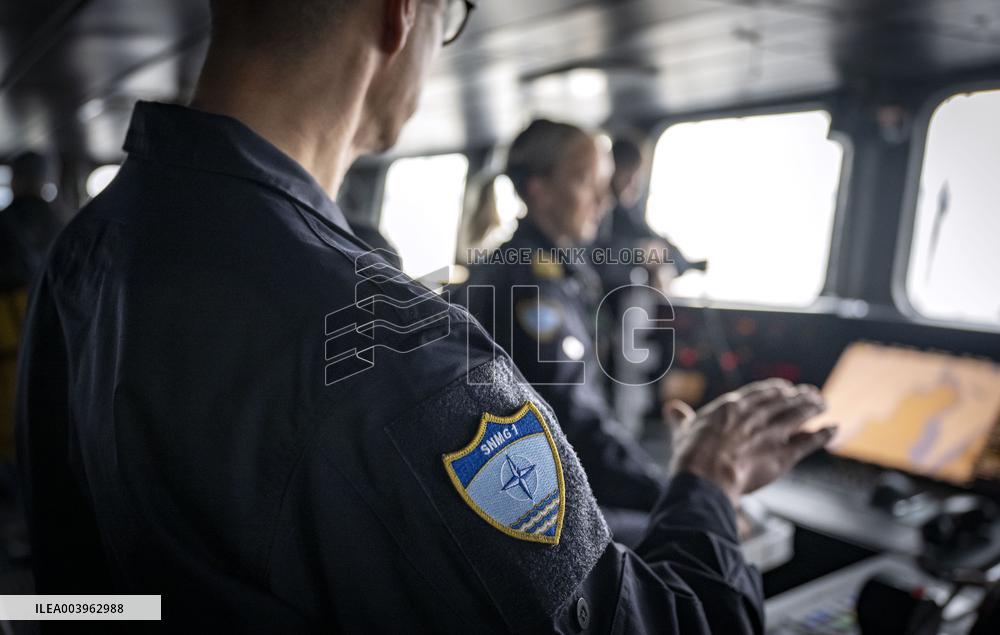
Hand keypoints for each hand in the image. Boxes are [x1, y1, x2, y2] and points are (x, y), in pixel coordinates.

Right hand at [666, 379, 836, 504]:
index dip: (774, 389)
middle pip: (783, 401)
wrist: (705, 477)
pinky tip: (833, 427)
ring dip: (813, 407)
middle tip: (810, 393)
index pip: (759, 393)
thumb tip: (671, 408)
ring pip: (799, 415)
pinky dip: (823, 434)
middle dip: (798, 396)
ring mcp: (772, 434)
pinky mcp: (783, 455)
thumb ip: (681, 418)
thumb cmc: (691, 455)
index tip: (784, 387)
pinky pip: (809, 441)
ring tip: (823, 403)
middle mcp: (755, 416)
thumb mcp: (683, 430)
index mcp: (732, 407)